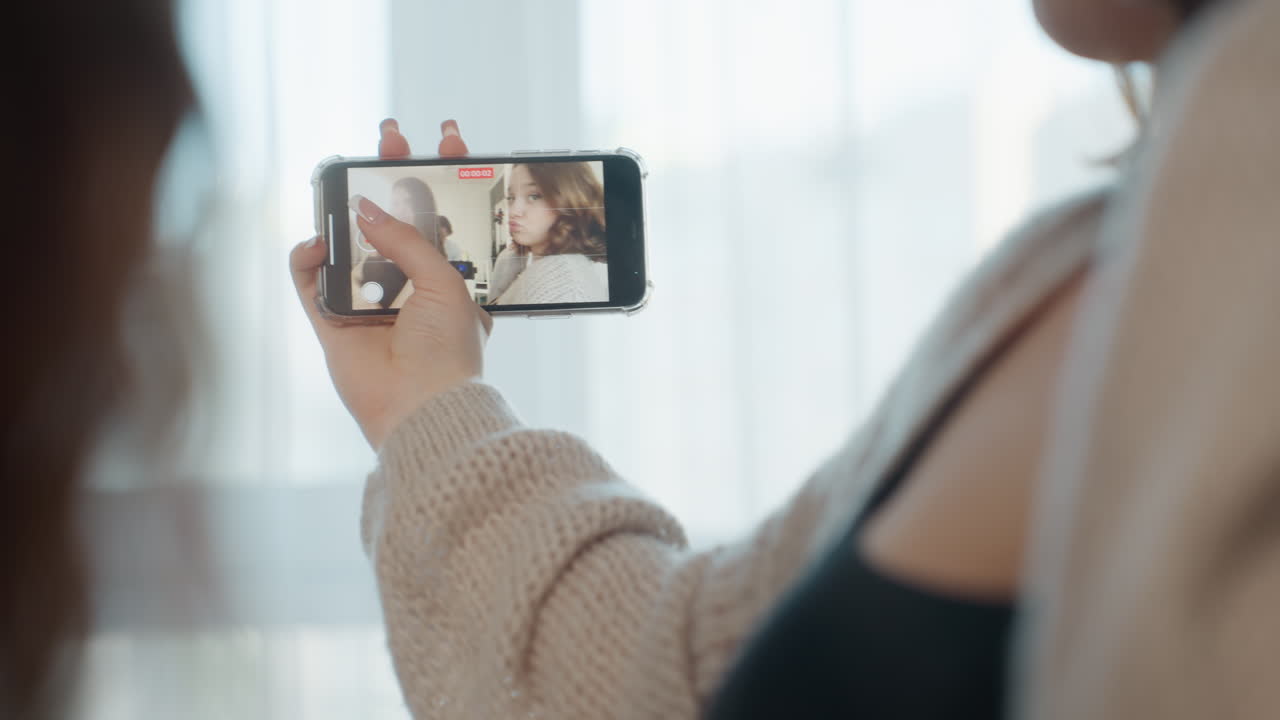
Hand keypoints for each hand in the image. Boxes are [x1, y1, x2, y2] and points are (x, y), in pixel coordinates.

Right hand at [291, 119, 492, 448]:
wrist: (421, 408)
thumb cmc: (448, 351)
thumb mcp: (444, 282)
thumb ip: (407, 239)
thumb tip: (364, 208)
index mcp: (450, 279)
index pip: (447, 215)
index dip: (446, 175)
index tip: (448, 137)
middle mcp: (409, 287)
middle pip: (393, 219)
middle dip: (388, 177)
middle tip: (388, 136)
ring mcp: (367, 302)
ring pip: (348, 242)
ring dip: (342, 211)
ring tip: (340, 179)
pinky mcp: (331, 321)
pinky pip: (309, 279)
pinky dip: (307, 257)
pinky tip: (317, 243)